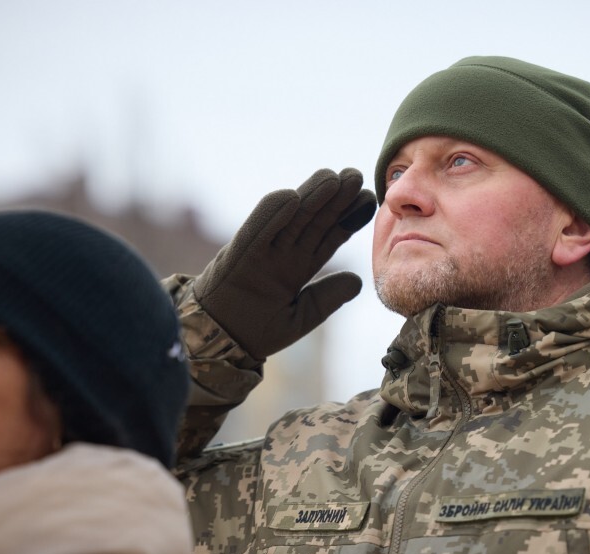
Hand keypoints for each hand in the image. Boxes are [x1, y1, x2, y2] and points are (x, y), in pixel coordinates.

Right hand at [194, 168, 376, 359]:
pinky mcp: (240, 254)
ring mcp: (263, 250)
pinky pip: (257, 231)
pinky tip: (292, 196)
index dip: (349, 218)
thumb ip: (327, 298)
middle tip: (356, 175)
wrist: (221, 342)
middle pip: (314, 219)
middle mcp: (283, 253)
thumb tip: (358, 281)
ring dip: (311, 196)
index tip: (369, 200)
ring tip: (334, 177)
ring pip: (291, 217)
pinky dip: (272, 214)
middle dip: (336, 198)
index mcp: (299, 267)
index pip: (329, 236)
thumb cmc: (257, 329)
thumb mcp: (302, 317)